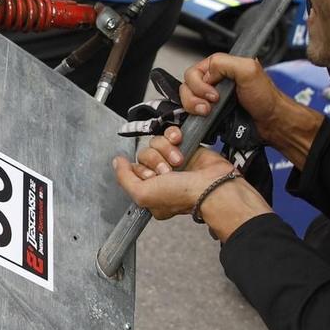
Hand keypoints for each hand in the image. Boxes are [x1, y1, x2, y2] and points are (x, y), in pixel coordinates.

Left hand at [112, 136, 269, 234]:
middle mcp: (162, 177)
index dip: (140, 170)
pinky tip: (180, 143)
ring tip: (179, 162)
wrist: (213, 186)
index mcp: (151, 191)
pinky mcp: (185, 147)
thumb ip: (124, 179)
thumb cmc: (182, 195)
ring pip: (156, 143)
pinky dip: (173, 136)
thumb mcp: (142, 195)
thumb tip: (117, 162)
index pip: (134, 170)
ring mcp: (174, 161)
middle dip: (155, 161)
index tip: (151, 177)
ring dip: (166, 151)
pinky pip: (170, 134)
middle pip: (144, 155)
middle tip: (168, 172)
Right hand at [178, 52, 284, 141]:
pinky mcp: (210, 113)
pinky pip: (193, 114)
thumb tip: (207, 73)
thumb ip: (225, 64)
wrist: (271, 122)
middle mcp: (214, 80)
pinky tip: (207, 118)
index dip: (200, 84)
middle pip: (187, 86)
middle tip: (210, 105)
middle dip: (194, 97)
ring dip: (194, 107)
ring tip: (209, 112)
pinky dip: (195, 117)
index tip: (214, 94)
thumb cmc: (266, 98)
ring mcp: (211, 98)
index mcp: (221, 66)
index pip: (194, 71)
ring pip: (187, 100)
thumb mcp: (249, 70)